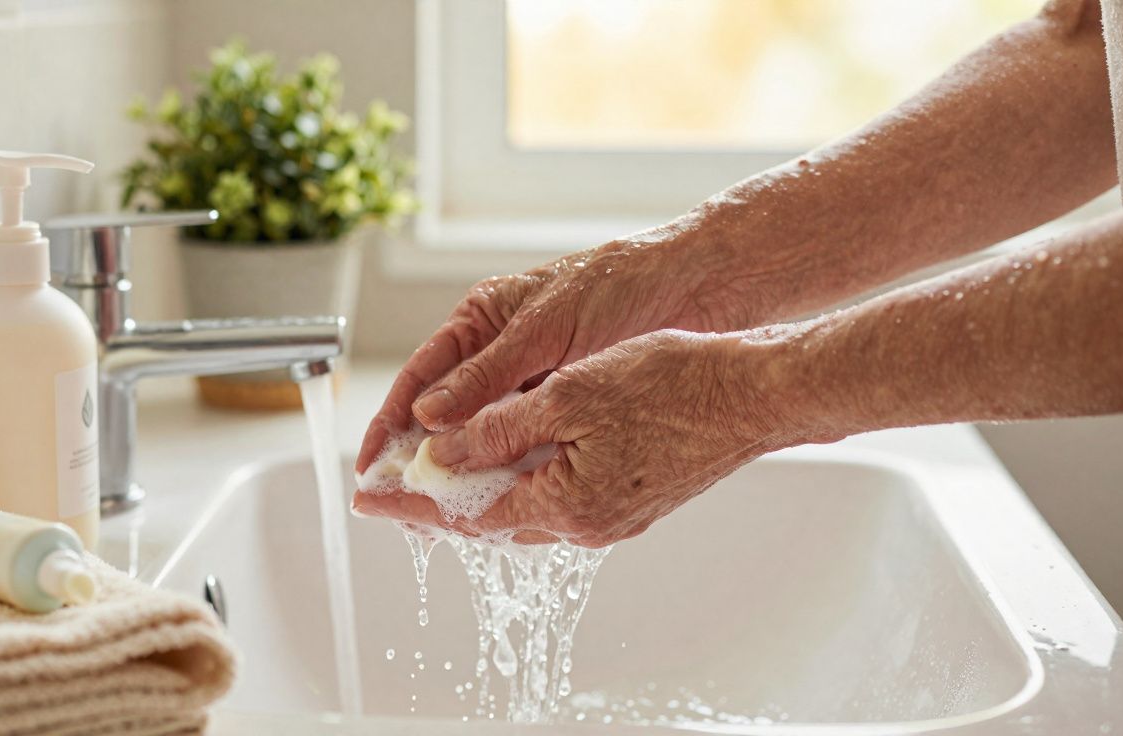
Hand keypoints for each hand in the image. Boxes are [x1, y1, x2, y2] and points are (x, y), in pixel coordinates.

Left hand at [353, 328, 814, 546]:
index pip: (463, 511)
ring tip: (435, 472)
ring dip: (477, 491)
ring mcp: (612, 518)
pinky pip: (556, 500)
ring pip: (523, 510)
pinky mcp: (631, 502)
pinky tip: (505, 460)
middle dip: (435, 501)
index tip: (365, 496)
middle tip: (390, 485)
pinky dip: (519, 483)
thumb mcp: (571, 394)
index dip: (408, 501)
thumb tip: (441, 450)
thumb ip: (498, 429)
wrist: (757, 396)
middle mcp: (586, 526)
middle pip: (489, 521)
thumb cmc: (674, 386)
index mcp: (565, 504)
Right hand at [355, 222, 760, 474]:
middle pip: (443, 413)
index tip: (371, 461)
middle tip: (397, 501)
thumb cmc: (617, 287)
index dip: (391, 420)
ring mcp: (530, 383)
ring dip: (461, 470)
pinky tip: (494, 497)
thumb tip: (428, 415)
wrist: (693, 286)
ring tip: (437, 511)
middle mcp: (499, 354)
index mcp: (481, 320)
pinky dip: (504, 470)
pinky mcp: (564, 405)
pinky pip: (522, 444)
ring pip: (481, 435)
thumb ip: (489, 374)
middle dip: (419, 456)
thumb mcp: (545, 330)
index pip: (420, 376)